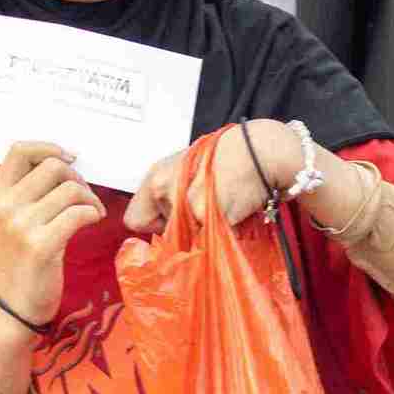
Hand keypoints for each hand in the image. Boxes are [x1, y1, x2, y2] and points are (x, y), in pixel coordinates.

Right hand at [0, 141, 103, 330]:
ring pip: (70, 190)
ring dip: (90, 198)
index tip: (69, 158)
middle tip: (84, 196)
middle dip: (78, 177)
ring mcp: (21, 226)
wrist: (12, 308)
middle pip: (53, 166)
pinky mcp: (41, 246)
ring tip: (92, 212)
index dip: (48, 146)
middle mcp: (6, 206)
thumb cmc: (19, 264)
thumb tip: (64, 166)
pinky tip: (92, 222)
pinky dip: (93, 213)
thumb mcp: (12, 223)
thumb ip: (27, 195)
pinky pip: (78, 213)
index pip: (18, 151)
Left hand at [128, 121, 294, 235]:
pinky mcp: (207, 217)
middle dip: (183, 230)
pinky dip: (220, 236)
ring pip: (187, 240)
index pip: (134, 220)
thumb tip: (164, 228)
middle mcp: (163, 190)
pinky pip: (208, 241)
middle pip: (163, 234)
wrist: (259, 152)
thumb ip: (168, 195)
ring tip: (220, 207)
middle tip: (206, 209)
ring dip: (202, 233)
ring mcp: (184, 205)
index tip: (170, 223)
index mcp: (155, 178)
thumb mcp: (184, 169)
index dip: (154, 226)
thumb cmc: (226, 158)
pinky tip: (232, 213)